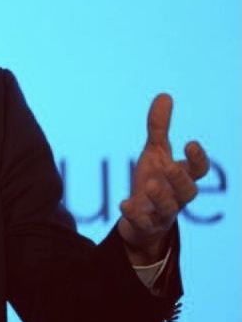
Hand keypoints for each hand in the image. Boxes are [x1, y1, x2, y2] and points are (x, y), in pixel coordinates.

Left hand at [118, 93, 208, 262]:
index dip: (198, 159)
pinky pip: (143, 223)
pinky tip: (124, 204)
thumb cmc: (154, 181)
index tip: (190, 143)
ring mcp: (161, 213)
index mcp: (181, 177)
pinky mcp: (145, 226)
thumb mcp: (154, 153)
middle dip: (180, 179)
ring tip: (150, 184)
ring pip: (168, 209)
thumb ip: (159, 128)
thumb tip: (165, 95)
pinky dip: (134, 214)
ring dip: (160, 197)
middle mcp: (175, 196)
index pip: (198, 170)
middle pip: (188, 191)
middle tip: (169, 166)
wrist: (141, 220)